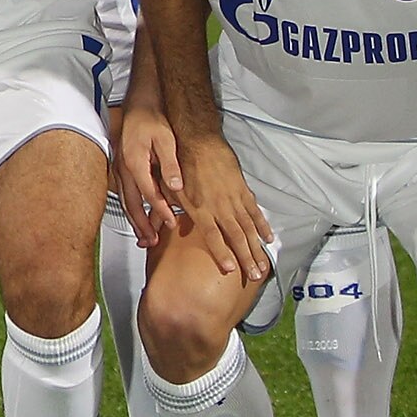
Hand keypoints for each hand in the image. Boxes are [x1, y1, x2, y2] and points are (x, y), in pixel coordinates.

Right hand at [111, 99, 181, 250]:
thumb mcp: (166, 140)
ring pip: (125, 201)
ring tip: (144, 237)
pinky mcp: (121, 170)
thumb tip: (176, 186)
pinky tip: (138, 217)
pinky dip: (131, 209)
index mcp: (135, 162)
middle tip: (151, 241)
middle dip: (141, 224)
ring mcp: (120, 170)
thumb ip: (170, 165)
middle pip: (131, 203)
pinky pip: (124, 195)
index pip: (148, 193)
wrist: (138, 106)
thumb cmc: (151, 120)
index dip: (160, 210)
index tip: (171, 222)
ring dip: (134, 220)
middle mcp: (124, 169)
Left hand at [172, 134, 273, 282]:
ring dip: (257, 248)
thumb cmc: (180, 166)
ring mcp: (233, 198)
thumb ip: (161, 215)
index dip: (222, 253)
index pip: (213, 236)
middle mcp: (219, 206)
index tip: (230, 269)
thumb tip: (149, 235)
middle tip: (255, 276)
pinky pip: (254, 211)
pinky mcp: (242, 189)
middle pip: (236, 236)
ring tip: (263, 265)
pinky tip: (268, 238)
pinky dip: (262, 225)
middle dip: (246, 258)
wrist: (198, 141)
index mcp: (200, 208)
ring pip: (249, 227)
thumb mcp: (166, 192)